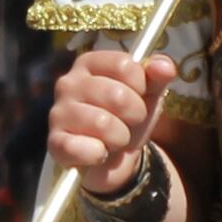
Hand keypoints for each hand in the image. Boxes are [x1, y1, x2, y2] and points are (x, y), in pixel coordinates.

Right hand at [49, 48, 175, 188]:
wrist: (116, 157)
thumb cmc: (128, 116)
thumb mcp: (148, 93)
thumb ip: (158, 76)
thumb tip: (166, 67)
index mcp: (89, 63)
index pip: (124, 65)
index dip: (141, 85)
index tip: (139, 95)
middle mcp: (68, 83)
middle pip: (116, 94)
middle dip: (134, 115)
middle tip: (128, 121)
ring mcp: (59, 112)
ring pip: (102, 123)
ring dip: (120, 137)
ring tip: (115, 138)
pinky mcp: (55, 143)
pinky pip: (83, 148)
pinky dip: (99, 154)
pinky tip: (99, 153)